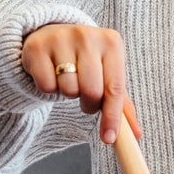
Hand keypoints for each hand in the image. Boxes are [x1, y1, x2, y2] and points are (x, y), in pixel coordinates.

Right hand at [20, 23, 136, 144]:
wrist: (52, 35)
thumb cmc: (85, 60)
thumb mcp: (107, 73)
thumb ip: (121, 103)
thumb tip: (136, 134)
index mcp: (111, 42)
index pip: (115, 87)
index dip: (112, 116)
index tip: (108, 138)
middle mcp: (87, 36)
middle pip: (91, 91)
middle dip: (88, 104)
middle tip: (84, 98)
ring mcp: (61, 38)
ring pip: (68, 89)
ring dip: (67, 93)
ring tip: (67, 80)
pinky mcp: (37, 47)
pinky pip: (46, 86)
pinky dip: (49, 88)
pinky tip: (51, 74)